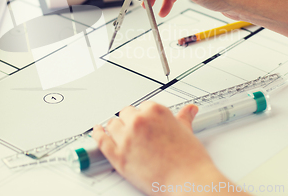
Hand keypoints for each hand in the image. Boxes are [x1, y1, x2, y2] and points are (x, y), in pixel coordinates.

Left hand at [92, 102, 226, 194]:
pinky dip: (97, 134)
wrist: (189, 182)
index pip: (143, 106)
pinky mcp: (118, 156)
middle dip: (131, 121)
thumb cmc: (189, 160)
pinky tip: (97, 132)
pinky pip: (102, 140)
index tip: (146, 122)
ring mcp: (126, 138)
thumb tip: (189, 110)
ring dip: (116, 127)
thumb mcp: (187, 132)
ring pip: (112, 124)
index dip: (145, 116)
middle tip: (138, 131)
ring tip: (121, 132)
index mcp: (155, 112)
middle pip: (126, 113)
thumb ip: (184, 118)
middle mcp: (139, 122)